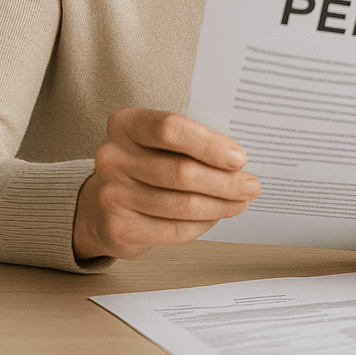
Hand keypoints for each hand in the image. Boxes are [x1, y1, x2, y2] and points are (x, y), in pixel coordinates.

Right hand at [73, 108, 259, 261]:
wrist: (104, 204)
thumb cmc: (147, 164)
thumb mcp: (161, 142)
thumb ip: (194, 141)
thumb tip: (240, 158)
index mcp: (126, 124)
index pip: (171, 129)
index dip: (209, 145)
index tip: (239, 158)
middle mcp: (113, 158)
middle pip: (181, 172)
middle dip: (225, 182)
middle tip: (251, 186)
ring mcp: (111, 195)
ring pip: (181, 204)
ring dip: (220, 205)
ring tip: (240, 201)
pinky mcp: (118, 228)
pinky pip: (173, 230)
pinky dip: (202, 224)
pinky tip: (216, 216)